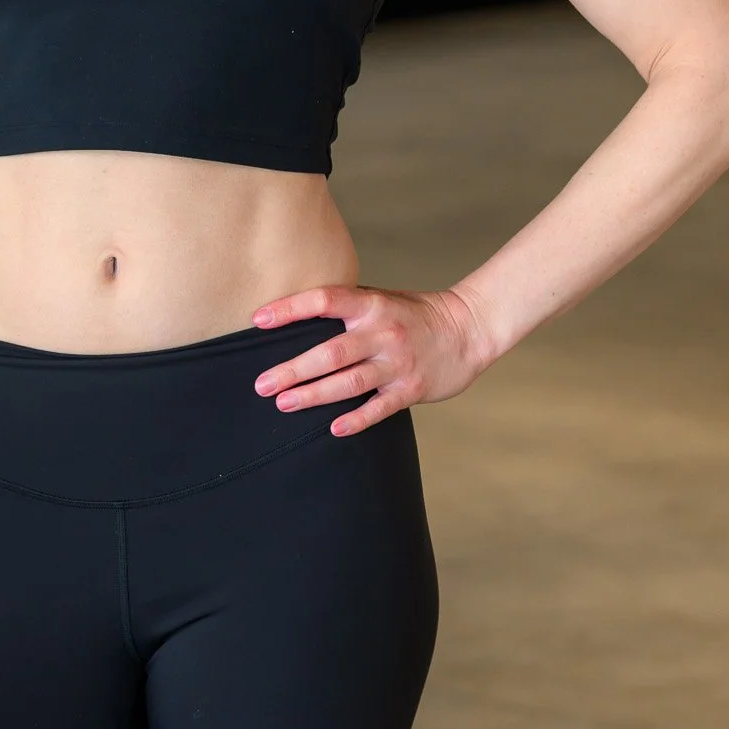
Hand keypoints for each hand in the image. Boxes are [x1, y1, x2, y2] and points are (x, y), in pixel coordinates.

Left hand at [251, 283, 492, 436]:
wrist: (469, 327)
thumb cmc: (414, 314)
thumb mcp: (380, 300)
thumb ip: (346, 309)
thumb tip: (296, 320)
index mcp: (371, 304)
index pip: (324, 301)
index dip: (289, 309)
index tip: (258, 320)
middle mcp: (382, 332)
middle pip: (331, 352)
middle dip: (293, 369)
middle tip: (262, 384)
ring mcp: (397, 362)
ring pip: (350, 382)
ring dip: (314, 395)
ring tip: (284, 404)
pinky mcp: (412, 388)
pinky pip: (380, 408)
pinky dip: (357, 420)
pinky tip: (333, 429)